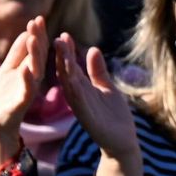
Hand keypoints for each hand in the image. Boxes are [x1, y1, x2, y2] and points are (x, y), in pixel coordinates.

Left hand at [0, 16, 48, 165]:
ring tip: (33, 39)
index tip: (38, 18)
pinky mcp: (20, 104)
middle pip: (38, 57)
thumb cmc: (3, 97)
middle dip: (38, 39)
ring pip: (35, 71)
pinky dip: (26, 80)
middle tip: (38, 22)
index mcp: (30, 71)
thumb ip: (17, 53)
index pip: (36, 49)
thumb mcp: (8, 70)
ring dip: (35, 55)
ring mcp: (27, 92)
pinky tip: (26, 68)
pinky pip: (26, 91)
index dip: (38, 34)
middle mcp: (32, 80)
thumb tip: (26, 31)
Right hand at [55, 33, 140, 175]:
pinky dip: (73, 89)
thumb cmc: (114, 115)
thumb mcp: (107, 87)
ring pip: (68, 83)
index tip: (63, 34)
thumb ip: (97, 70)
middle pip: (65, 72)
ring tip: (60, 50)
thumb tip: (92, 49)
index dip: (66, 51)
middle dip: (60, 55)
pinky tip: (70, 78)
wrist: (122, 141)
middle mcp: (77, 95)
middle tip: (54, 37)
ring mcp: (80, 106)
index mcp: (81, 88)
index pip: (70, 66)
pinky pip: (77, 101)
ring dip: (63, 67)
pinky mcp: (86, 117)